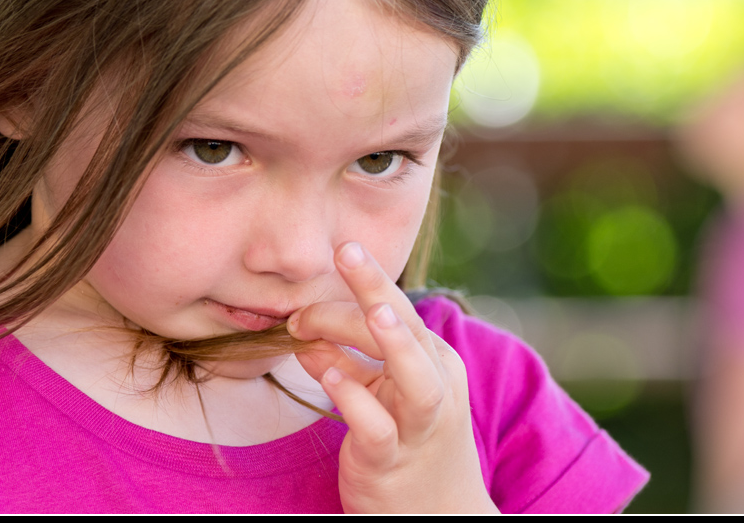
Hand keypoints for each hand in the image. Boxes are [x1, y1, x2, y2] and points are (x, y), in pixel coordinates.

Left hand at [287, 242, 498, 513]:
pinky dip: (356, 401)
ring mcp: (419, 425)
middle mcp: (435, 387)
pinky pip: (379, 429)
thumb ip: (344, 365)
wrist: (439, 515)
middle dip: (376, 290)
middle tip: (344, 253)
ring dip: (394, 344)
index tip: (341, 248)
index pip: (399, 311)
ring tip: (373, 312)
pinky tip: (331, 381)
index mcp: (432, 362)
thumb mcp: (378, 397)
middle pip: (407, 330)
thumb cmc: (408, 445)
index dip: (369, 280)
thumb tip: (304, 337)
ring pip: (416, 379)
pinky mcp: (393, 461)